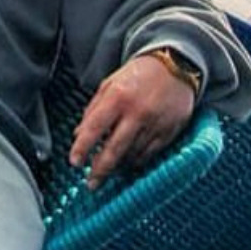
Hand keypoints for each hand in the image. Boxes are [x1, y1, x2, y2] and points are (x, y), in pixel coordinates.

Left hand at [68, 54, 197, 187]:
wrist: (176, 65)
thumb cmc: (138, 75)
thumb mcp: (110, 84)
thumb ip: (93, 110)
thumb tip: (78, 135)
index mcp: (118, 97)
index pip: (95, 128)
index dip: (82, 147)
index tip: (74, 162)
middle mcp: (137, 112)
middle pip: (115, 149)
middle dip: (100, 170)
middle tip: (91, 184)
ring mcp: (156, 124)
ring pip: (133, 155)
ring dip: (118, 167)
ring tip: (108, 173)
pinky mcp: (171, 131)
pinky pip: (150, 154)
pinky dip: (137, 162)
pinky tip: (128, 164)